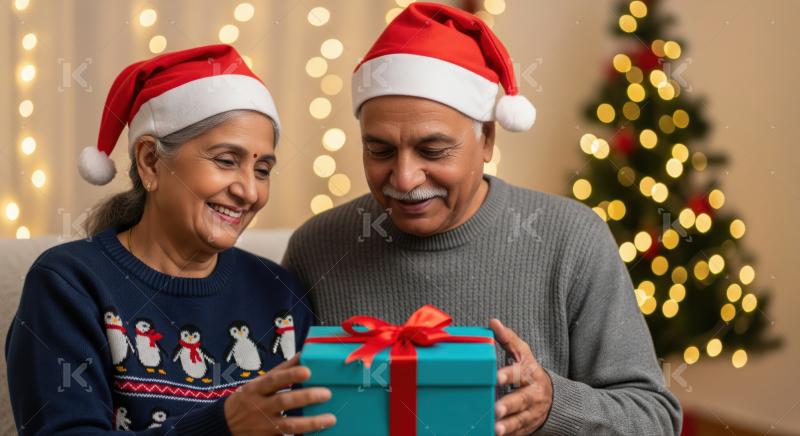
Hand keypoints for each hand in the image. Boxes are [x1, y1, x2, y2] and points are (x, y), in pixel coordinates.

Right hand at [224, 353, 335, 434]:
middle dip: (306, 397)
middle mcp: (259, 407)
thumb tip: (303, 354)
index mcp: (256, 389)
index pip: (274, 379)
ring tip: (330, 419)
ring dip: (310, 423)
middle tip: (327, 393)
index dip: (290, 375)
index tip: (308, 371)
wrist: (224, 426)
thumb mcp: (258, 383)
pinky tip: (317, 435)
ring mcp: (264, 426)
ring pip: (289, 425)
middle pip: (284, 401)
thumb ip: (282, 370)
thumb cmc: (247, 399)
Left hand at [490, 319, 552, 435]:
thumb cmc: (529, 371)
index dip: (508, 375)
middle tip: (496, 409)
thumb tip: (493, 322)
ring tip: (495, 429)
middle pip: (521, 400)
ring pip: (520, 421)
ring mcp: (531, 413)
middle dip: (509, 405)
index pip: (518, 373)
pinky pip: (518, 433)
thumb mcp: (522, 353)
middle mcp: (532, 394)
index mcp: (529, 374)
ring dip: (508, 426)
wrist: (551, 396)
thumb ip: (508, 339)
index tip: (496, 377)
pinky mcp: (527, 427)